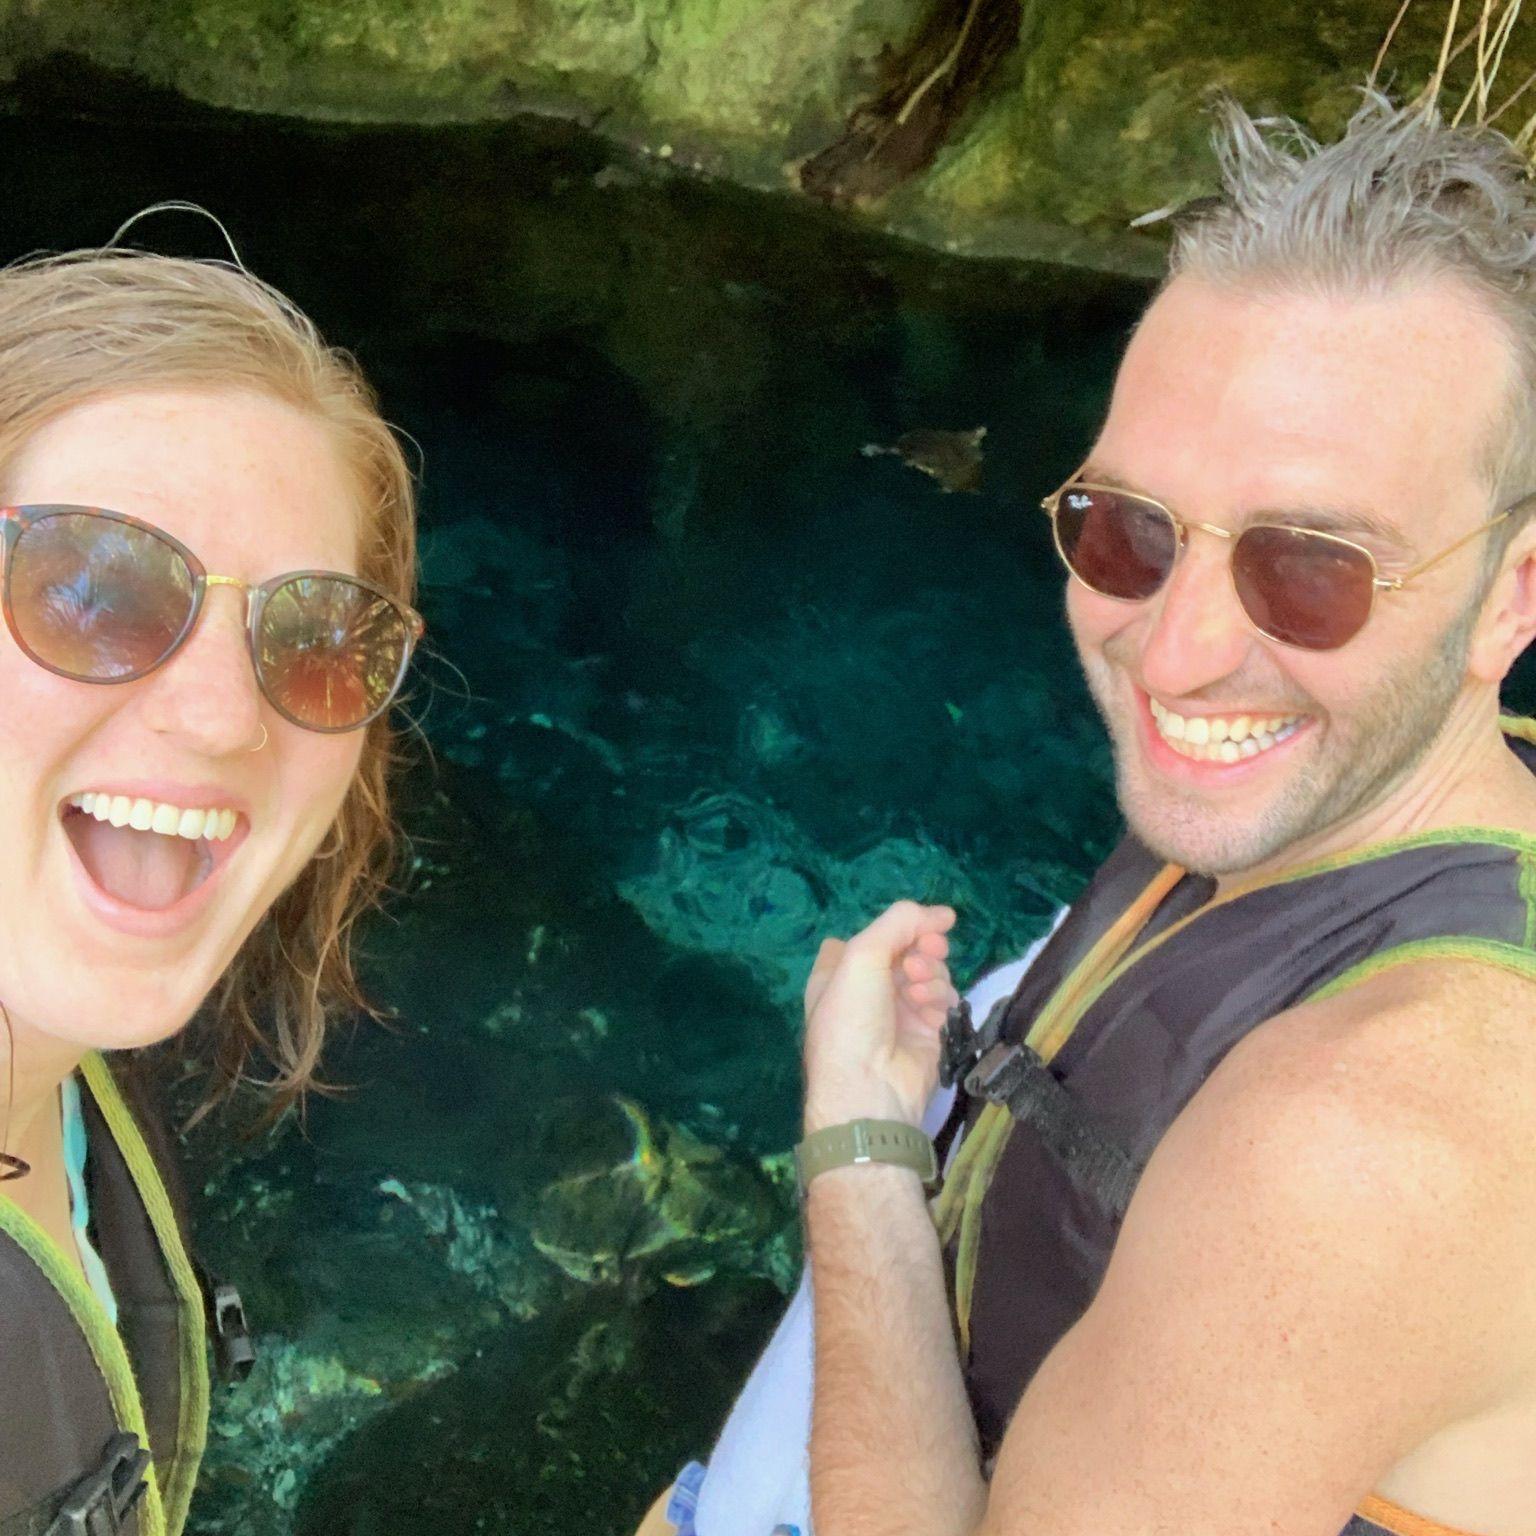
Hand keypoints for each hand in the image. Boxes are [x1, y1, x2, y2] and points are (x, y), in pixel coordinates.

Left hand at [802, 900, 959, 1134]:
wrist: (871, 1087)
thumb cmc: (852, 1018)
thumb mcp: (863, 955)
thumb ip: (900, 922)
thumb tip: (943, 913)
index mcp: (839, 973)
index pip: (870, 937)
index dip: (895, 928)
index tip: (918, 924)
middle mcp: (868, 990)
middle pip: (906, 950)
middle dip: (920, 945)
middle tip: (927, 950)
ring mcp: (899, 1010)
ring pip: (929, 971)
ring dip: (929, 972)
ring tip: (917, 987)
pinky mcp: (928, 1029)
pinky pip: (943, 998)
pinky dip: (939, 996)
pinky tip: (927, 1006)